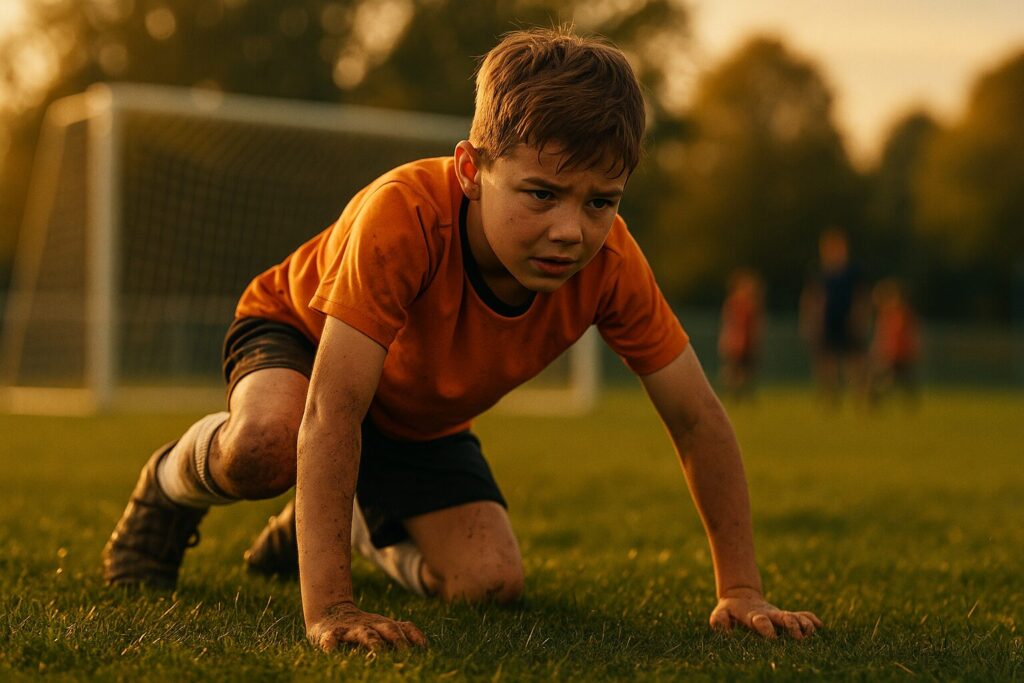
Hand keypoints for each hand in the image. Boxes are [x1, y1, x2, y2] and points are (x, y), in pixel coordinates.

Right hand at [307, 601, 427, 651]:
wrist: (329, 611)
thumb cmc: (362, 627)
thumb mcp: (383, 628)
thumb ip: (402, 635)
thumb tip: (425, 649)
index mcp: (385, 625)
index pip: (405, 628)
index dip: (415, 637)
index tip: (424, 648)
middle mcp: (371, 625)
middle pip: (389, 630)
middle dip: (400, 641)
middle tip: (408, 656)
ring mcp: (351, 629)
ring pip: (365, 635)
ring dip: (374, 643)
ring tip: (379, 654)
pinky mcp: (329, 633)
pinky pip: (331, 639)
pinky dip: (331, 645)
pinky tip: (331, 651)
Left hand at [709, 587, 822, 639]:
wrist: (740, 595)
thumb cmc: (729, 610)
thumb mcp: (720, 614)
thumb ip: (719, 621)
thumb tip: (725, 630)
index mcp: (752, 615)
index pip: (761, 621)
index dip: (767, 629)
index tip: (773, 639)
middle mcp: (769, 614)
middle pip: (784, 618)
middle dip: (792, 627)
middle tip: (800, 639)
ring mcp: (779, 614)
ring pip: (796, 616)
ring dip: (804, 624)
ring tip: (812, 634)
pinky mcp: (786, 615)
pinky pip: (802, 615)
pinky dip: (811, 619)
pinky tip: (821, 627)